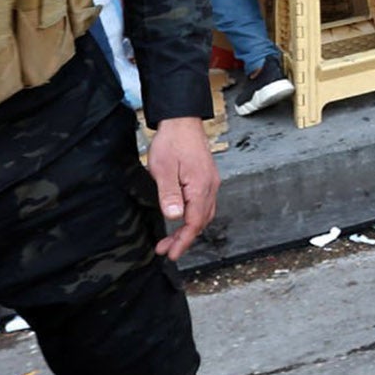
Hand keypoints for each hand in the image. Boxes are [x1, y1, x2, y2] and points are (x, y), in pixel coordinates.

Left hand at [148, 116, 219, 259]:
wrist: (182, 120)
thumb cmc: (172, 142)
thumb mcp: (163, 169)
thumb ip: (169, 194)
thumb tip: (173, 217)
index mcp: (200, 187)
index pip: (194, 223)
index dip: (183, 241)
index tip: (171, 253)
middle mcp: (210, 187)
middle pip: (201, 222)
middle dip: (185, 239)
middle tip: (167, 249)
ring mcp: (210, 182)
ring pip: (204, 214)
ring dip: (189, 229)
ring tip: (172, 238)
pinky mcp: (207, 178)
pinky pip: (204, 204)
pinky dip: (194, 217)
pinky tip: (183, 218)